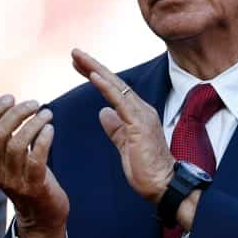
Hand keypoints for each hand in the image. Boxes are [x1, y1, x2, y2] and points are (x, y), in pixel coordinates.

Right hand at [0, 95, 67, 237]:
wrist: (41, 218)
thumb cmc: (28, 179)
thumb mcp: (10, 155)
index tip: (11, 97)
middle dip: (17, 113)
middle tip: (35, 103)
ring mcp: (13, 180)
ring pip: (17, 145)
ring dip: (33, 124)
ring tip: (47, 113)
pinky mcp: (33, 187)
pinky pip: (35, 160)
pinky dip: (43, 141)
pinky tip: (51, 129)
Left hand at [72, 50, 174, 203]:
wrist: (163, 185)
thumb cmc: (146, 169)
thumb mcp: (124, 145)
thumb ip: (115, 128)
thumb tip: (103, 112)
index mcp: (137, 114)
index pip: (114, 89)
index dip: (96, 76)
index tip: (79, 65)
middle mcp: (141, 109)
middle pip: (114, 82)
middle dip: (92, 66)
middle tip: (74, 52)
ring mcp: (142, 115)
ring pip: (116, 86)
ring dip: (95, 70)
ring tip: (78, 57)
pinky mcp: (139, 124)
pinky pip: (120, 101)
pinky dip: (106, 87)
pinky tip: (93, 76)